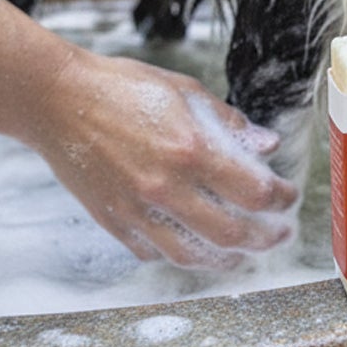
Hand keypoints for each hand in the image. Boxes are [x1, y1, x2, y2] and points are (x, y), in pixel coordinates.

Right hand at [27, 43, 298, 266]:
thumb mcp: (184, 92)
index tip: (288, 198)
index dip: (281, 199)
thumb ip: (228, 123)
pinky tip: (189, 246)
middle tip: (279, 234)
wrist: (58, 100)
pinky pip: (151, 252)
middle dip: (265, 238)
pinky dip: (174, 253)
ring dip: (226, 259)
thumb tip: (266, 145)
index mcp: (191, 150)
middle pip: (231, 233)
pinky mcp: (113, 221)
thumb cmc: (122, 88)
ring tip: (241, 254)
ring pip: (192, 255)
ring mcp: (137, 209)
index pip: (254, 191)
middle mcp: (166, 187)